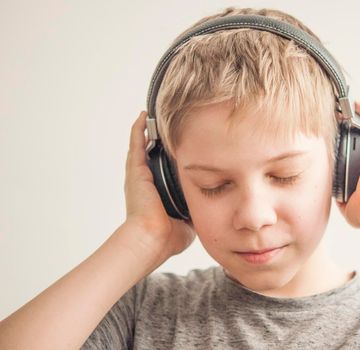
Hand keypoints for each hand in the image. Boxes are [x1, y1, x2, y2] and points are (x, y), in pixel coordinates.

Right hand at [124, 111, 194, 259]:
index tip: (181, 144)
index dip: (170, 156)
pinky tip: (144, 116)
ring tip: (153, 114)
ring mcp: (138, 175)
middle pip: (151, 153)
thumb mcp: (188, 219)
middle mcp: (145, 181)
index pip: (163, 168)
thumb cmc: (168, 237)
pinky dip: (138, 129)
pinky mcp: (135, 171)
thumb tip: (212, 206)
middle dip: (158, 139)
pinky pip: (136, 144)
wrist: (153, 239)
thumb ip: (197, 209)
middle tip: (168, 124)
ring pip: (142, 145)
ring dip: (147, 130)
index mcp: (157, 192)